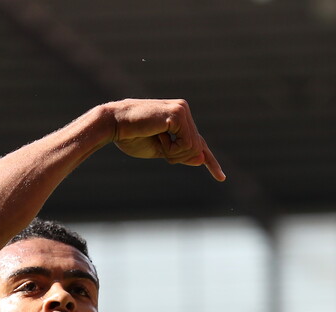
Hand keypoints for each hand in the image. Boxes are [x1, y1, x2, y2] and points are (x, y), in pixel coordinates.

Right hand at [107, 99, 225, 180]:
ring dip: (173, 152)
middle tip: (158, 144)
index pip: (198, 143)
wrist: (113, 125)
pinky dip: (170, 147)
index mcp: (179, 118)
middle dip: (177, 156)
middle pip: (196, 149)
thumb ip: (181, 155)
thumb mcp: (161, 151)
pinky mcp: (178, 113)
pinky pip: (185, 144)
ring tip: (156, 138)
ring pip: (193, 148)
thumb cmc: (131, 137)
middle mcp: (183, 110)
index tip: (221, 178)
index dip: (210, 161)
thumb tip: (201, 159)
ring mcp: (182, 110)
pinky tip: (157, 135)